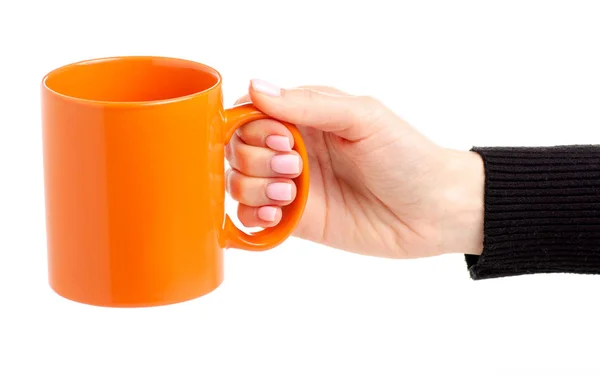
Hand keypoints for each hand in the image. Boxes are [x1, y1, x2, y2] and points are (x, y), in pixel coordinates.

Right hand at [226, 80, 484, 257]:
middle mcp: (294, 149)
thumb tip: (257, 87)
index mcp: (307, 116)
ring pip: (239, 181)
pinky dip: (253, 216)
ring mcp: (293, 185)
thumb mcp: (362, 117)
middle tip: (295, 167)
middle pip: (239, 147)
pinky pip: (252, 217)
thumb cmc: (407, 156)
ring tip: (291, 193)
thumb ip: (309, 103)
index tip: (281, 138)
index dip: (252, 125)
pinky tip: (277, 214)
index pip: (252, 112)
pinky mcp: (296, 220)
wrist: (434, 211)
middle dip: (256, 158)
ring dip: (254, 186)